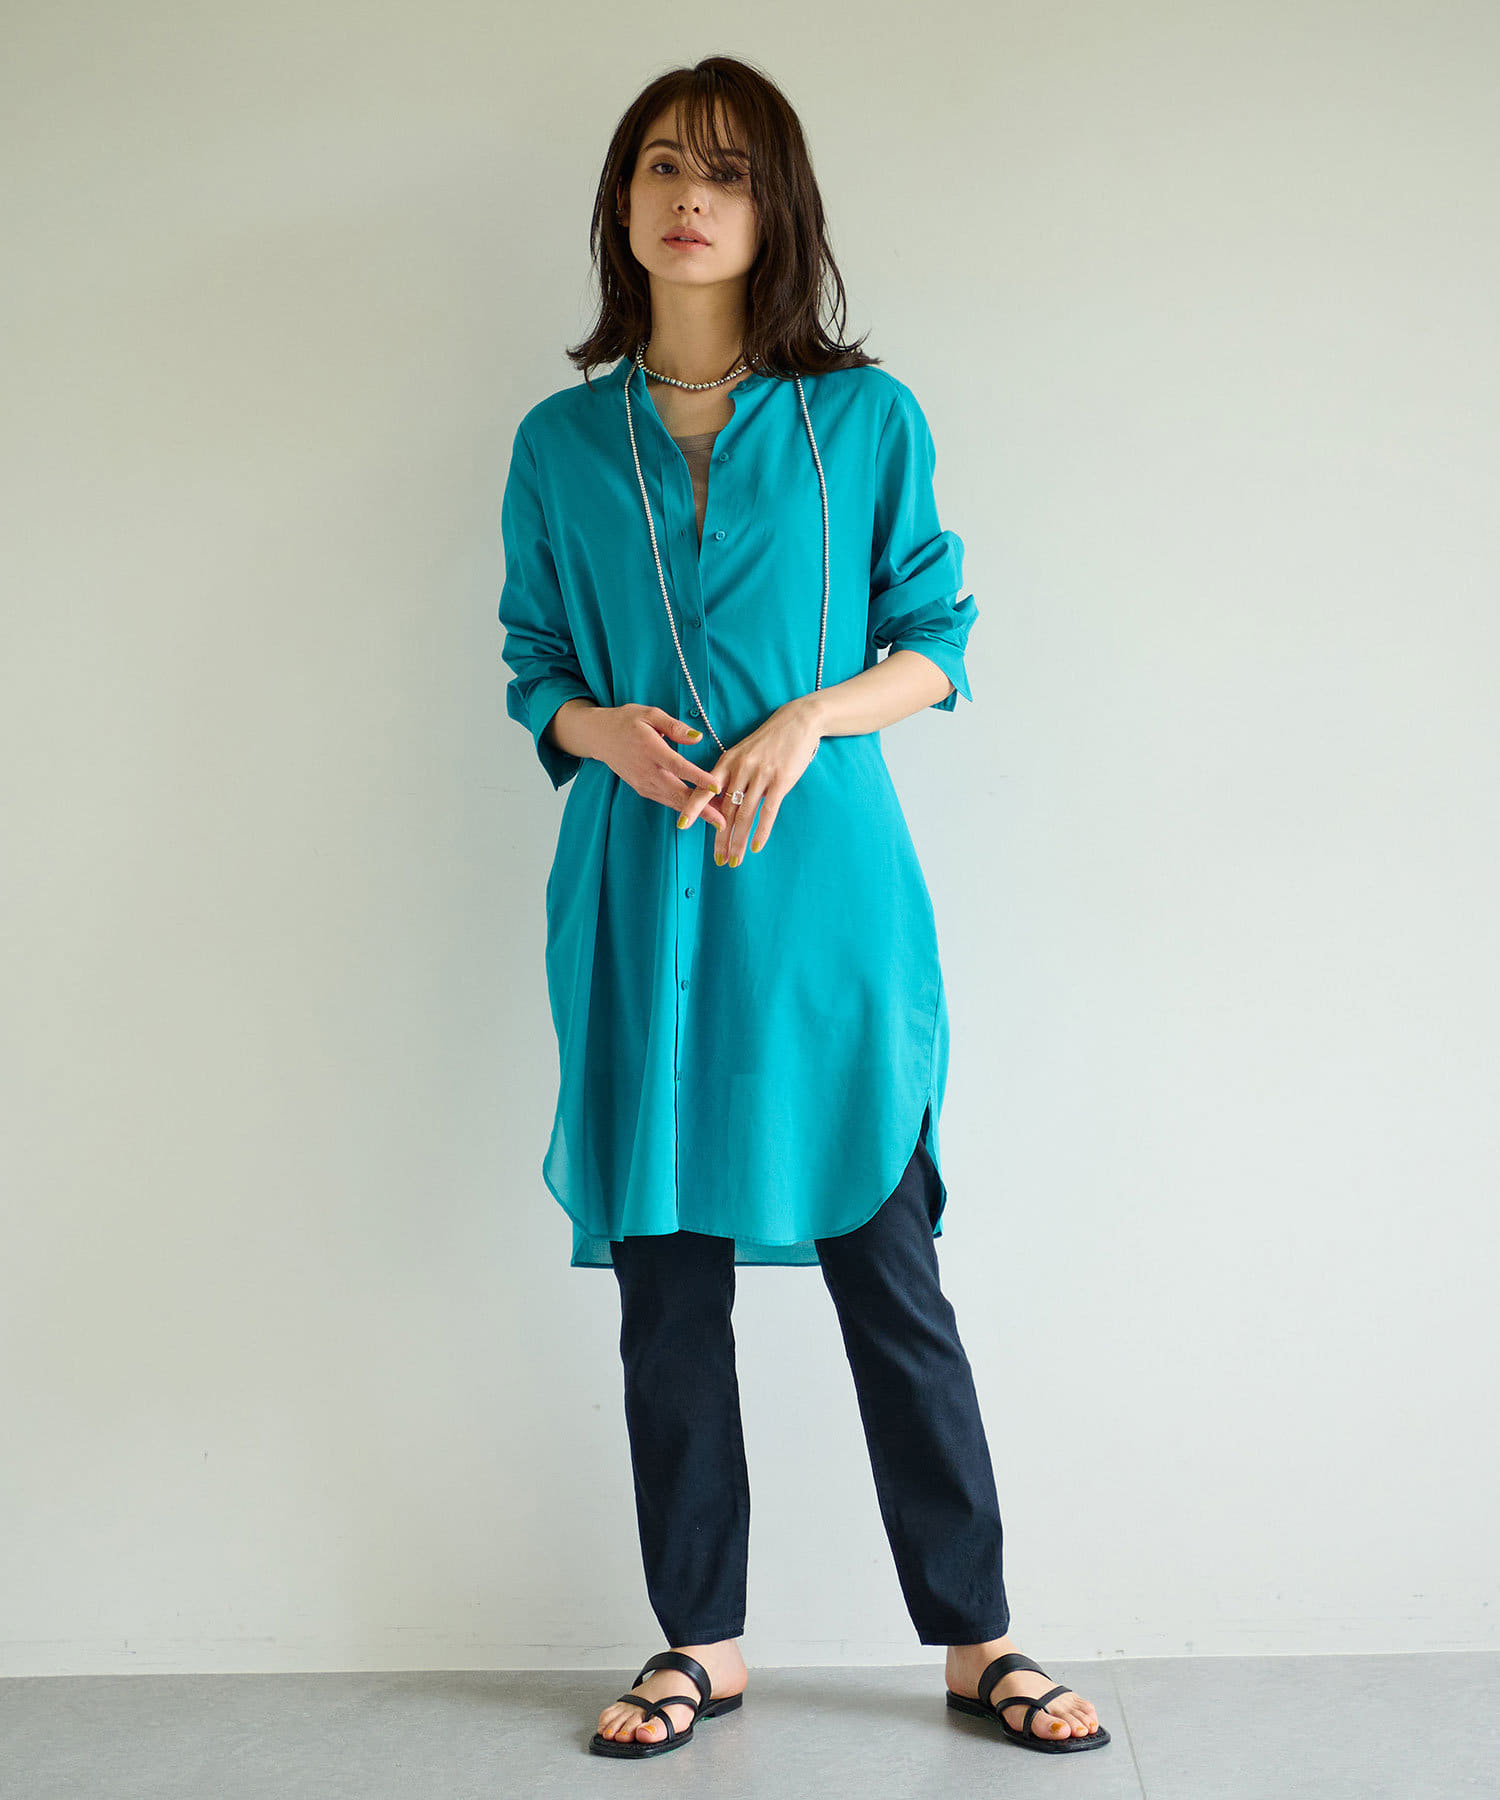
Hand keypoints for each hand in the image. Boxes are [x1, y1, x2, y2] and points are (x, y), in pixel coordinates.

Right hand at [584, 703, 728, 828]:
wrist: (599, 736)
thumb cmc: (627, 721)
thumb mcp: (650, 714)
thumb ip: (675, 726)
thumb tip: (698, 738)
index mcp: (651, 749)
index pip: (678, 766)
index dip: (698, 777)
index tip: (716, 786)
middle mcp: (646, 771)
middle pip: (678, 793)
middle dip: (701, 809)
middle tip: (723, 821)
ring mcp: (643, 783)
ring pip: (672, 801)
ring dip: (696, 813)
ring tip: (718, 821)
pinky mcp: (642, 789)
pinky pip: (666, 801)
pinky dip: (683, 808)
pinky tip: (700, 814)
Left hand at [675, 696, 821, 866]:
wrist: (796, 722)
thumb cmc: (768, 742)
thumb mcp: (743, 753)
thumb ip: (731, 777)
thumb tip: (722, 806)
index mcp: (727, 762)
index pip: (705, 789)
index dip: (693, 808)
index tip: (682, 826)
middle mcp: (740, 769)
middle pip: (726, 810)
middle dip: (721, 838)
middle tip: (718, 860)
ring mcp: (760, 775)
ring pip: (745, 815)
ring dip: (739, 841)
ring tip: (735, 861)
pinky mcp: (780, 781)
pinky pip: (768, 811)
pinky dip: (761, 832)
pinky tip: (756, 847)